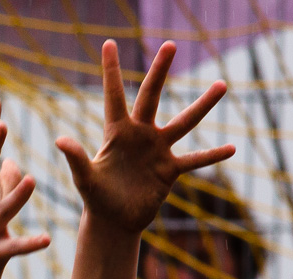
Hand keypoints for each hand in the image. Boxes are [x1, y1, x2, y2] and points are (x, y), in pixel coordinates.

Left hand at [56, 40, 233, 235]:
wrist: (113, 222)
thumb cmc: (96, 199)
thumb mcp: (84, 179)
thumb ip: (76, 158)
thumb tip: (60, 140)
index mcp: (117, 132)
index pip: (114, 95)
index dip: (111, 70)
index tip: (108, 43)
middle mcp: (140, 135)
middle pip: (151, 96)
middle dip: (160, 71)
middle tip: (170, 44)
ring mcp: (158, 150)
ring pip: (184, 123)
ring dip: (202, 105)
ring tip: (222, 84)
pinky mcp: (170, 170)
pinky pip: (195, 160)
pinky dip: (212, 155)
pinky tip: (232, 148)